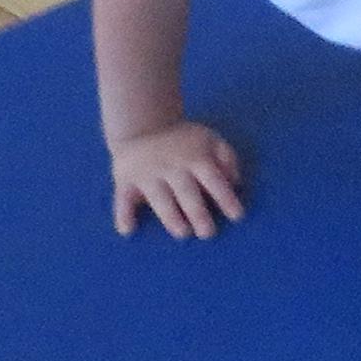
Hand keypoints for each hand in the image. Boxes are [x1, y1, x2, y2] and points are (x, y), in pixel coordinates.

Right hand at [108, 119, 246, 235]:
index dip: (225, 197)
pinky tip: (127, 230)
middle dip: (198, 213)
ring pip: (159, 198)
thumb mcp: (210, 140)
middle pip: (186, 192)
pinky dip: (123, 214)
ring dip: (170, 216)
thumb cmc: (184, 142)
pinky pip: (123, 199)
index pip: (213, 178)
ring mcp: (147, 174)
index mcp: (195, 157)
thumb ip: (227, 158)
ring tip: (182, 233)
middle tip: (208, 233)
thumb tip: (236, 183)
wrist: (143, 126)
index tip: (237, 216)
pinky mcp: (125, 181)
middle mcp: (172, 166)